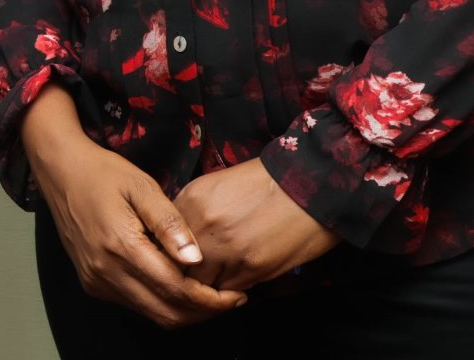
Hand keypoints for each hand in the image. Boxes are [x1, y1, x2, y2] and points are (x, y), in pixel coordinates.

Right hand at [20, 96, 245, 329]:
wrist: (60, 170)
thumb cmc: (103, 172)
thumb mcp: (141, 186)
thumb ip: (169, 222)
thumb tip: (196, 258)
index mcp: (120, 245)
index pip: (176, 289)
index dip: (211, 299)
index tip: (238, 294)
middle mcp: (105, 271)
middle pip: (166, 312)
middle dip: (204, 312)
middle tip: (231, 299)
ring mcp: (96, 280)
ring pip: (152, 314)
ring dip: (184, 311)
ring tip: (210, 294)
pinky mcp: (92, 282)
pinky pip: (135, 304)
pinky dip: (162, 302)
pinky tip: (178, 285)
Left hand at [173, 158, 337, 293]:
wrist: (310, 187)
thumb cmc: (267, 183)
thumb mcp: (218, 186)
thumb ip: (194, 211)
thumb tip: (179, 237)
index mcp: (191, 200)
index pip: (162, 239)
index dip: (169, 251)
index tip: (177, 255)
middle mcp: (202, 225)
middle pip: (177, 265)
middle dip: (185, 272)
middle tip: (195, 273)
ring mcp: (225, 249)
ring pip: (201, 283)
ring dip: (209, 283)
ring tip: (219, 276)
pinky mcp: (251, 269)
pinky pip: (229, 290)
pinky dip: (231, 289)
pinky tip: (240, 276)